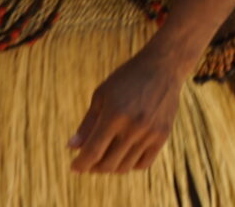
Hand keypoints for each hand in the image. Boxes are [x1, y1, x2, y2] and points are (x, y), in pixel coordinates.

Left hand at [69, 53, 186, 173]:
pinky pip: (143, 164)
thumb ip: (87, 124)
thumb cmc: (127, 78)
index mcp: (114, 114)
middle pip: (108, 164)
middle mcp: (133, 126)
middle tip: (89, 162)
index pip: (93, 151)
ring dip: (111, 167)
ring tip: (105, 157)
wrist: (163, 67)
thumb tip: (71, 148)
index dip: (80, 164)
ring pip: (125, 167)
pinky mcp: (163, 135)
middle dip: (93, 167)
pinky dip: (130, 164)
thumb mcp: (101, 95)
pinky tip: (124, 154)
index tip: (74, 167)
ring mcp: (150, 132)